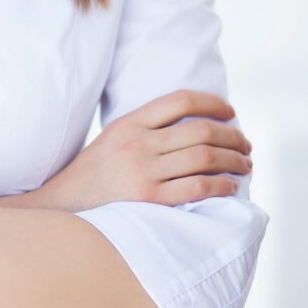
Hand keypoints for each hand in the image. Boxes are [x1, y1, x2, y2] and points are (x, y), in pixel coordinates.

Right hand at [36, 90, 251, 211]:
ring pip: (205, 158)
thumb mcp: (112, 139)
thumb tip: (193, 124)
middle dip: (233, 136)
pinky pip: (197, 187)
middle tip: (246, 145)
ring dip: (234, 161)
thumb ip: (145, 128)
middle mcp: (137, 144)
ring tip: (244, 165)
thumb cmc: (93, 175)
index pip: (181, 101)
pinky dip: (221, 185)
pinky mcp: (148, 200)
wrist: (62, 207)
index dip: (213, 104)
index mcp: (129, 124)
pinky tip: (230, 187)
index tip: (231, 113)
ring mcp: (142, 172)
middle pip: (201, 130)